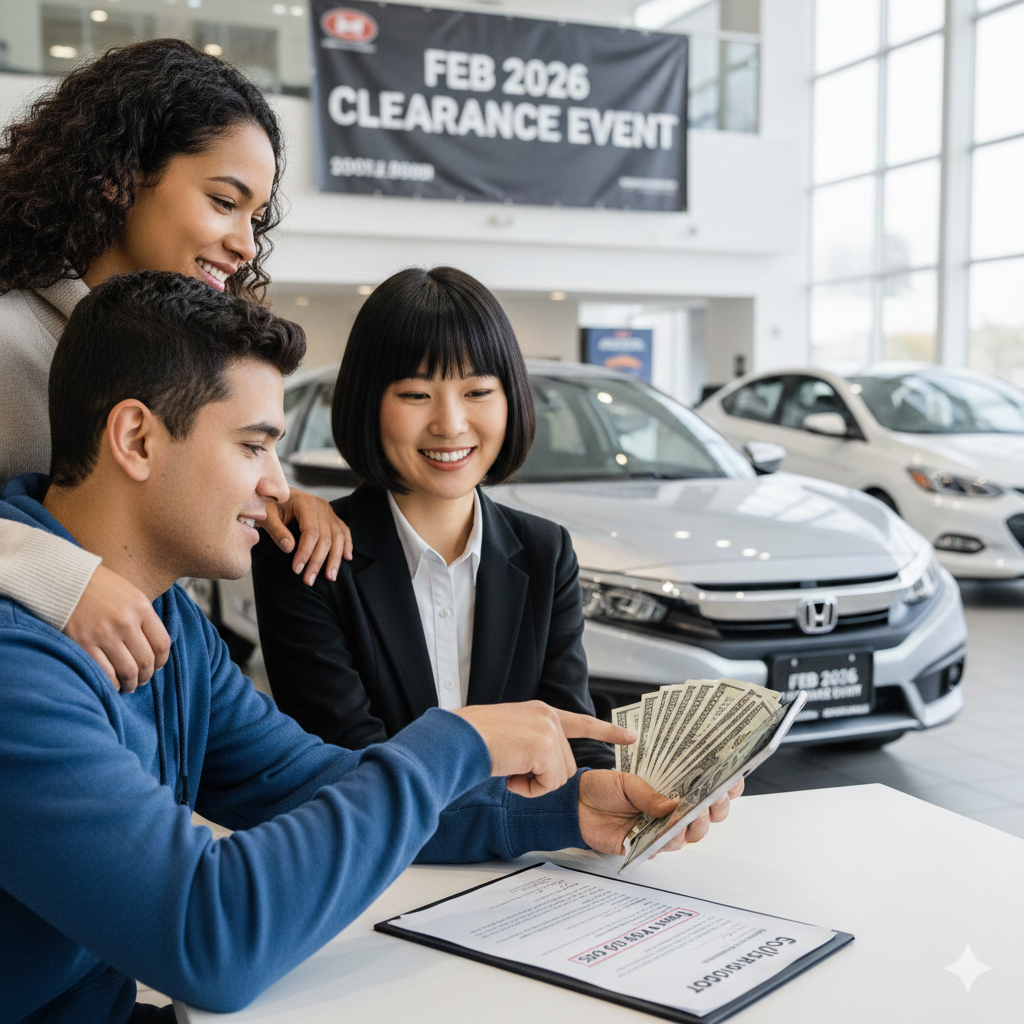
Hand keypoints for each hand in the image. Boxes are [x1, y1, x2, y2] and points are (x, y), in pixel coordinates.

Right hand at [63, 564, 170, 692]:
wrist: (63, 579)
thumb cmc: (100, 587)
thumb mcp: (130, 594)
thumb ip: (144, 618)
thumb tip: (155, 648)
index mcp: (141, 607)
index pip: (162, 644)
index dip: (161, 661)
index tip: (156, 666)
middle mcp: (125, 622)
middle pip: (146, 661)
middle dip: (146, 675)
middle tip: (142, 679)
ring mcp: (104, 634)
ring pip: (127, 671)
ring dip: (131, 684)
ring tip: (129, 685)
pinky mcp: (83, 643)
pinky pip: (104, 672)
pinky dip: (111, 683)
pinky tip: (112, 683)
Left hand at [264, 488, 352, 584]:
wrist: (272, 492)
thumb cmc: (267, 503)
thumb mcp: (266, 515)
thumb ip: (277, 530)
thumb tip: (290, 548)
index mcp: (305, 502)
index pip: (310, 532)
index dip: (305, 552)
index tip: (297, 570)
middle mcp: (321, 506)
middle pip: (326, 537)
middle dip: (318, 561)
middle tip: (308, 580)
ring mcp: (328, 511)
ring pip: (338, 537)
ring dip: (335, 559)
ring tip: (330, 577)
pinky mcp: (331, 516)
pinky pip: (344, 531)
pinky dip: (347, 544)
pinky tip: (347, 557)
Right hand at [452, 702, 635, 797]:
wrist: (459, 739)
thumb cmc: (474, 740)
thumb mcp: (511, 733)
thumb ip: (533, 742)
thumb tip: (544, 766)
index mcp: (540, 712)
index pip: (581, 722)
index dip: (607, 730)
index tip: (631, 737)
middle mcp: (547, 717)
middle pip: (566, 764)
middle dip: (542, 777)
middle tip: (514, 768)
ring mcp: (548, 731)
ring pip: (559, 777)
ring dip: (534, 783)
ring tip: (509, 768)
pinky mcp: (544, 748)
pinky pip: (549, 785)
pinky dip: (529, 789)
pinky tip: (511, 775)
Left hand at [578, 772, 743, 855]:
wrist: (577, 806)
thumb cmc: (603, 788)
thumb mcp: (628, 783)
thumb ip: (650, 795)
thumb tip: (675, 807)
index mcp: (672, 789)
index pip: (706, 790)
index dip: (724, 788)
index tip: (731, 783)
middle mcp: (672, 811)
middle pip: (708, 816)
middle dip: (715, 810)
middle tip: (712, 801)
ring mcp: (662, 829)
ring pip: (691, 835)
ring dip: (694, 826)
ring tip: (691, 817)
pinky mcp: (648, 846)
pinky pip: (666, 848)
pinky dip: (670, 840)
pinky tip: (670, 832)